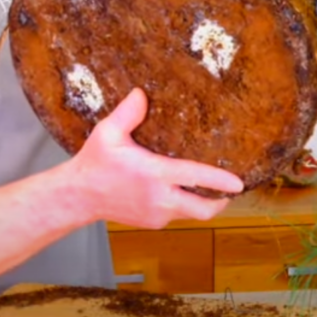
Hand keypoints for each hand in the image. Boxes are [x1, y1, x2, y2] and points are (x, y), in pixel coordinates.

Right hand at [70, 87, 243, 228]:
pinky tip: (184, 192)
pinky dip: (185, 206)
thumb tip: (142, 93)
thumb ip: (127, 113)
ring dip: (203, 204)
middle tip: (229, 190)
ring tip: (211, 189)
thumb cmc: (94, 163)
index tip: (239, 183)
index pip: (196, 178)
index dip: (220, 181)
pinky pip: (177, 216)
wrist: (78, 197)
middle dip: (220, 201)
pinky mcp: (152, 223)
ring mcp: (157, 214)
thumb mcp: (107, 133)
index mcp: (154, 175)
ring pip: (192, 215)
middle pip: (202, 209)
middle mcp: (159, 199)